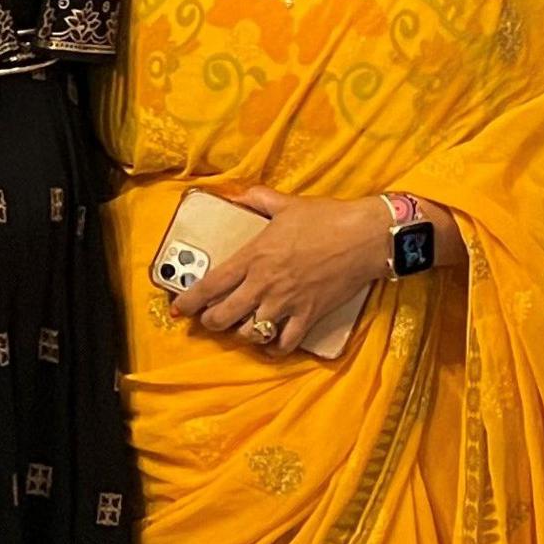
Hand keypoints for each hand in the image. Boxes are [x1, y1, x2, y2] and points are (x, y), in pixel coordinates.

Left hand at [182, 188, 398, 352]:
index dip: (189, 301)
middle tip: (210, 319)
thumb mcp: (287, 204)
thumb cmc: (326, 218)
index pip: (211, 285)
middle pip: (223, 316)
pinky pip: (283, 344)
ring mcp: (286, 304)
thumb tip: (238, 196)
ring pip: (249, 334)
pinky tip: (270, 344)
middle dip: (210, 322)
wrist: (364, 237)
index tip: (179, 308)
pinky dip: (273, 348)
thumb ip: (258, 200)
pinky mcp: (308, 316)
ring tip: (242, 327)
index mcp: (255, 257)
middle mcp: (264, 284)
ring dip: (241, 333)